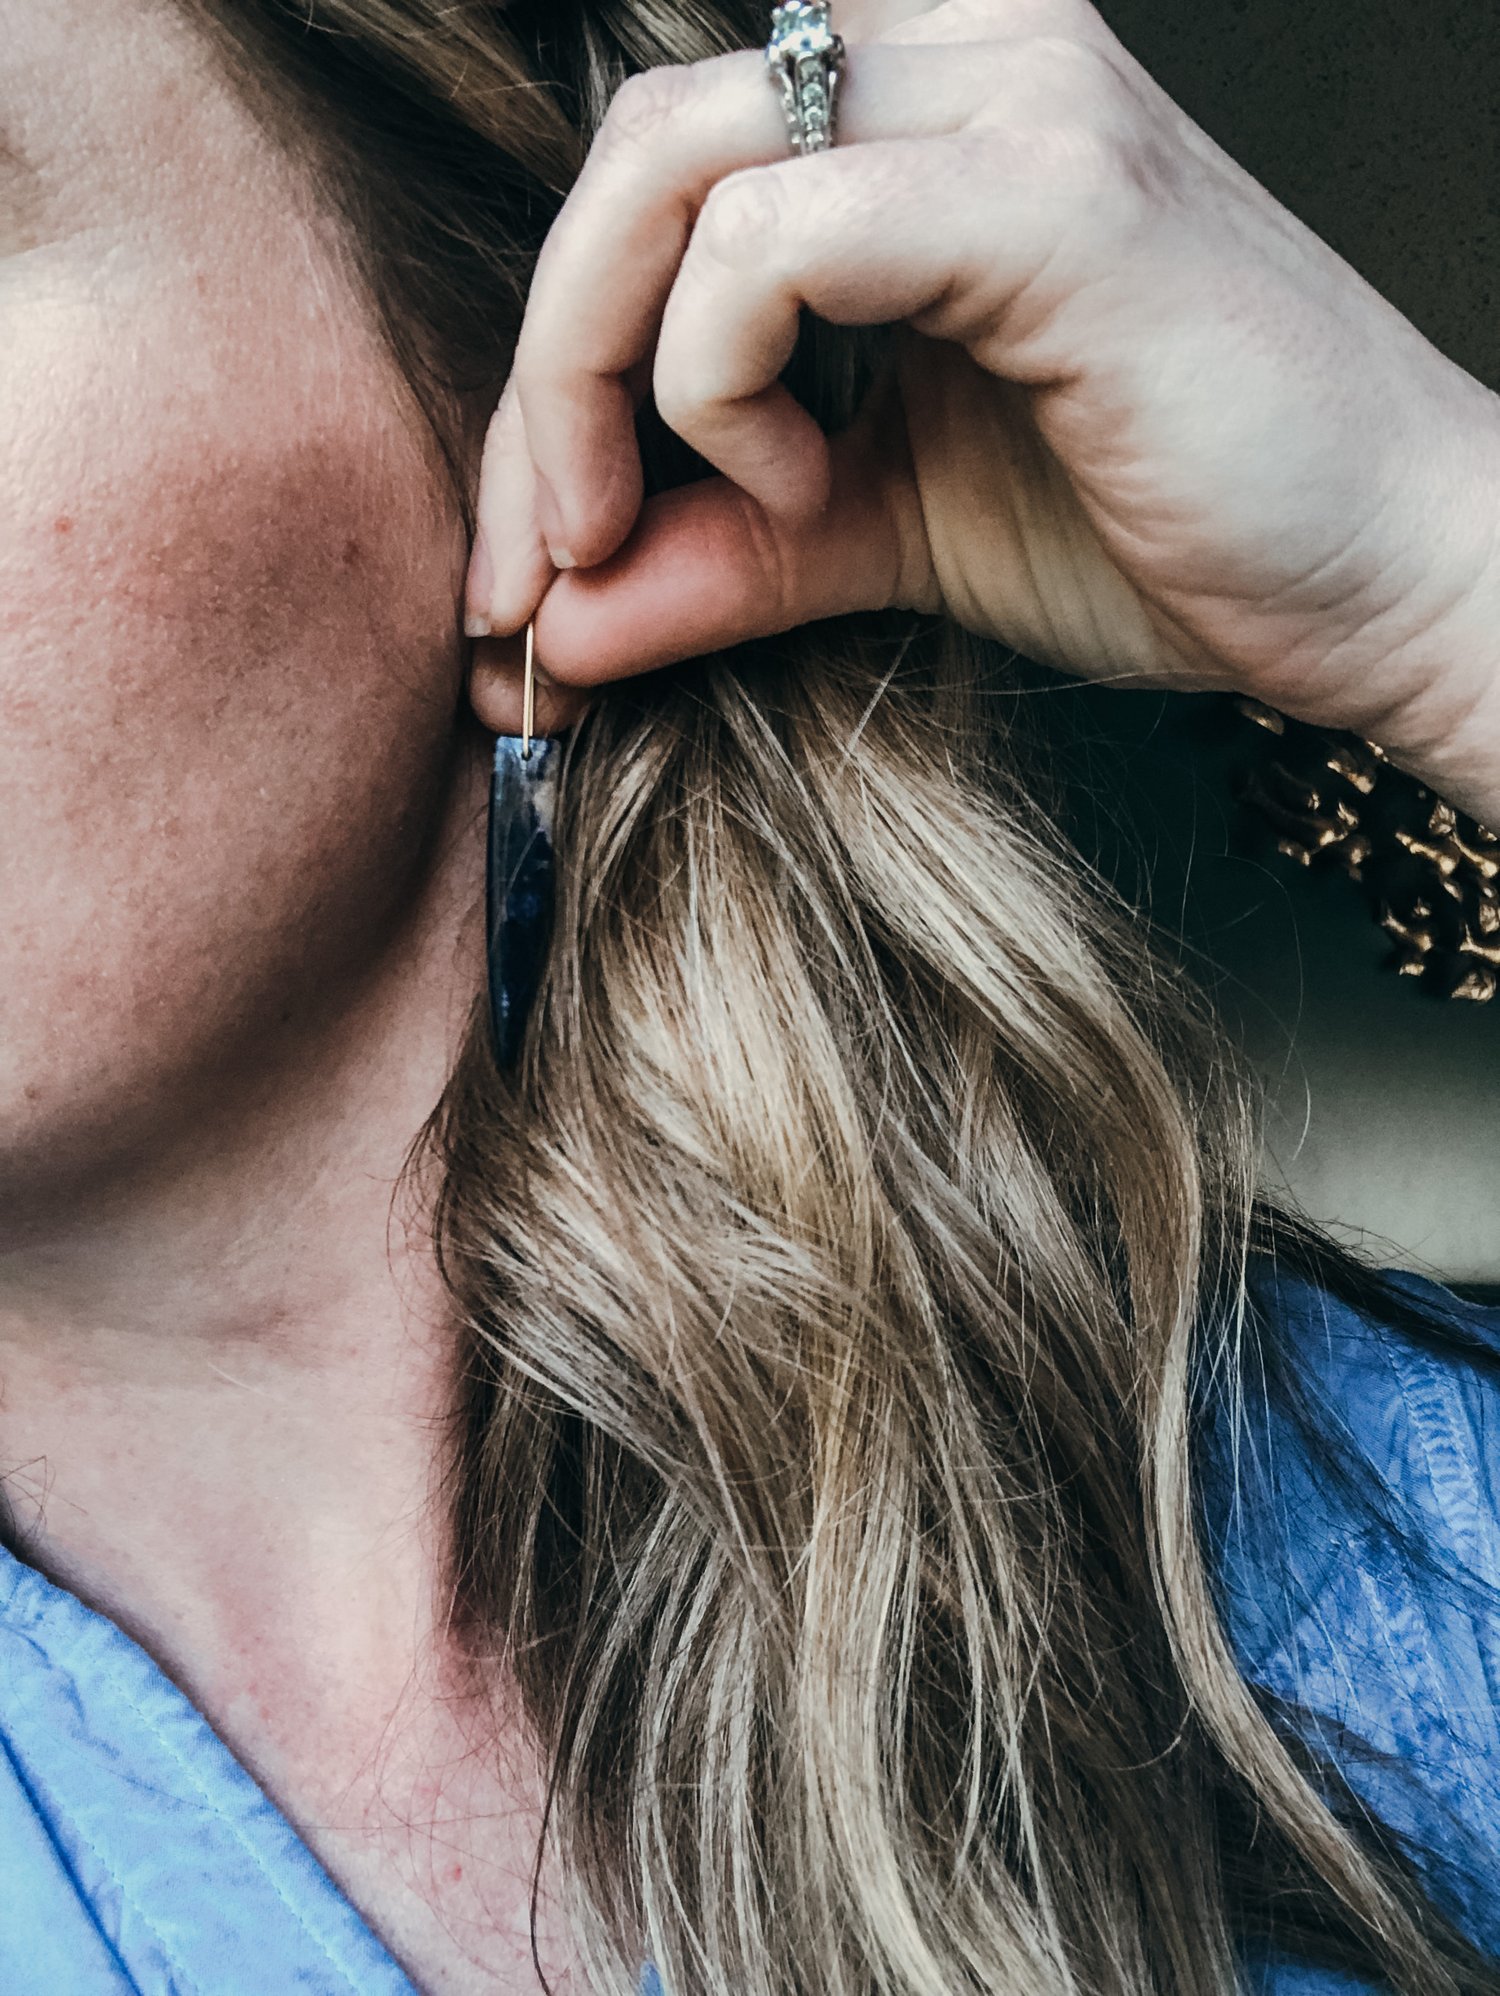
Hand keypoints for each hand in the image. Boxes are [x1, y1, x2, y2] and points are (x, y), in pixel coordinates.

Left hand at [466, 0, 1499, 821]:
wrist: (1383, 582)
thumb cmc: (1165, 532)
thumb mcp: (886, 538)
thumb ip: (722, 555)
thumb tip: (551, 630)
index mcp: (919, 110)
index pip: (650, 179)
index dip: (548, 366)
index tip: (525, 556)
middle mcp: (958, 56)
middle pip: (630, 150)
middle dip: (537, 381)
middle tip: (531, 563)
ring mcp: (1011, 108)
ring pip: (671, 164)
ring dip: (595, 374)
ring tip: (644, 526)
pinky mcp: (1051, 201)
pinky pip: (784, 235)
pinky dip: (722, 376)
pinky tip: (799, 483)